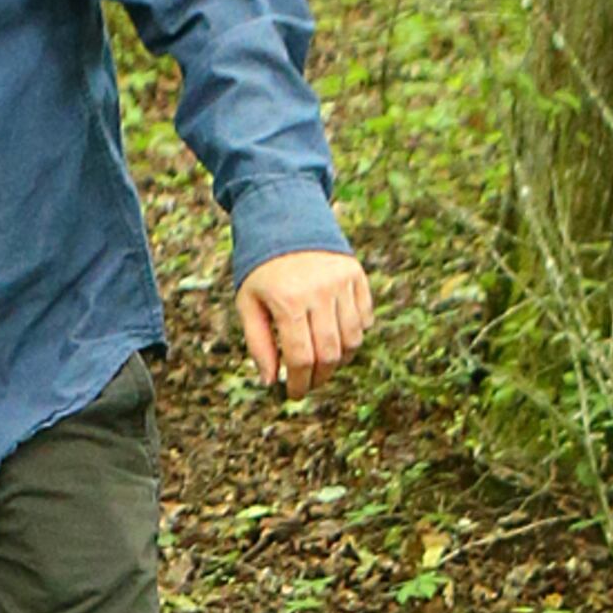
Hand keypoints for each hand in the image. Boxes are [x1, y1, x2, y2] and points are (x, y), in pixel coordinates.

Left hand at [234, 249, 373, 395]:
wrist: (284, 218)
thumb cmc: (262, 268)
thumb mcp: (248, 303)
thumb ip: (258, 343)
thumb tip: (270, 382)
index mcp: (288, 300)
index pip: (301, 358)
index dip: (300, 383)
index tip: (295, 394)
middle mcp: (319, 291)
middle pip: (330, 354)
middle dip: (320, 377)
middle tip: (309, 382)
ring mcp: (341, 282)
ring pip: (352, 340)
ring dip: (340, 360)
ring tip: (324, 362)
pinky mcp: (356, 274)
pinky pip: (364, 318)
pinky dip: (355, 335)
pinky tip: (338, 337)